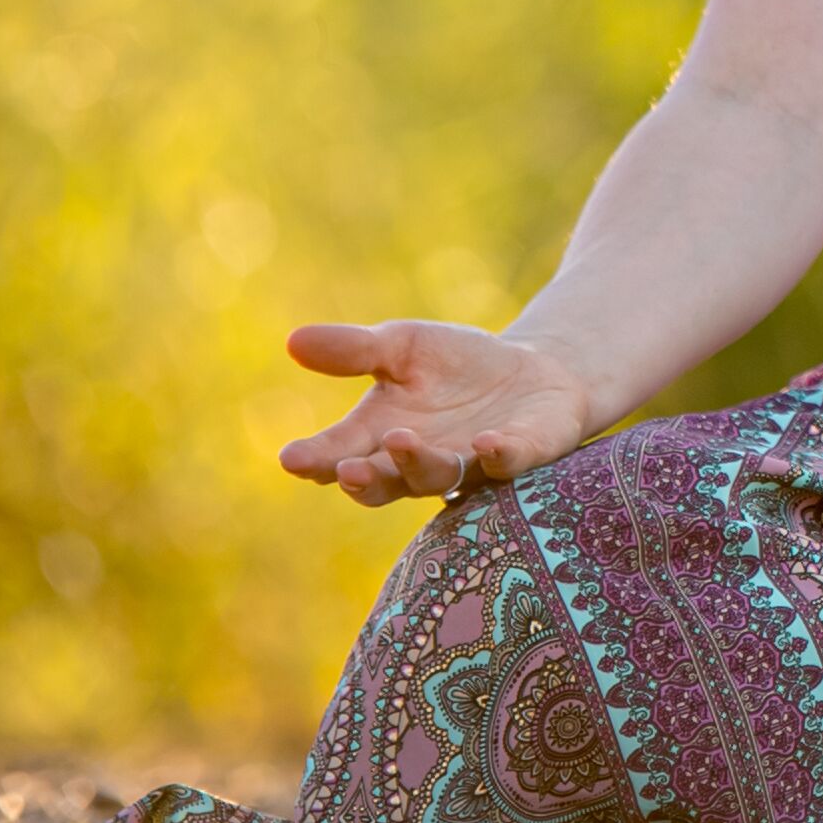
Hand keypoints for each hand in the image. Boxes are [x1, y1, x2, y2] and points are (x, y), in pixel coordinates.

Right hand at [276, 317, 606, 505]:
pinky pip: (507, 463)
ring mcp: (469, 464)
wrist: (531, 370)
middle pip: (382, 482)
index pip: (338, 454)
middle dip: (364, 477)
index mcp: (379, 435)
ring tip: (402, 439)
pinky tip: (486, 443)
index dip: (315, 459)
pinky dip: (496, 455)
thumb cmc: (454, 364)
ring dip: (418, 463)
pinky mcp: (520, 454)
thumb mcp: (402, 346)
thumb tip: (293, 340)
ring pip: (437, 478)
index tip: (291, 458)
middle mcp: (418, 461)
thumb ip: (354, 350)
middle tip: (346, 469)